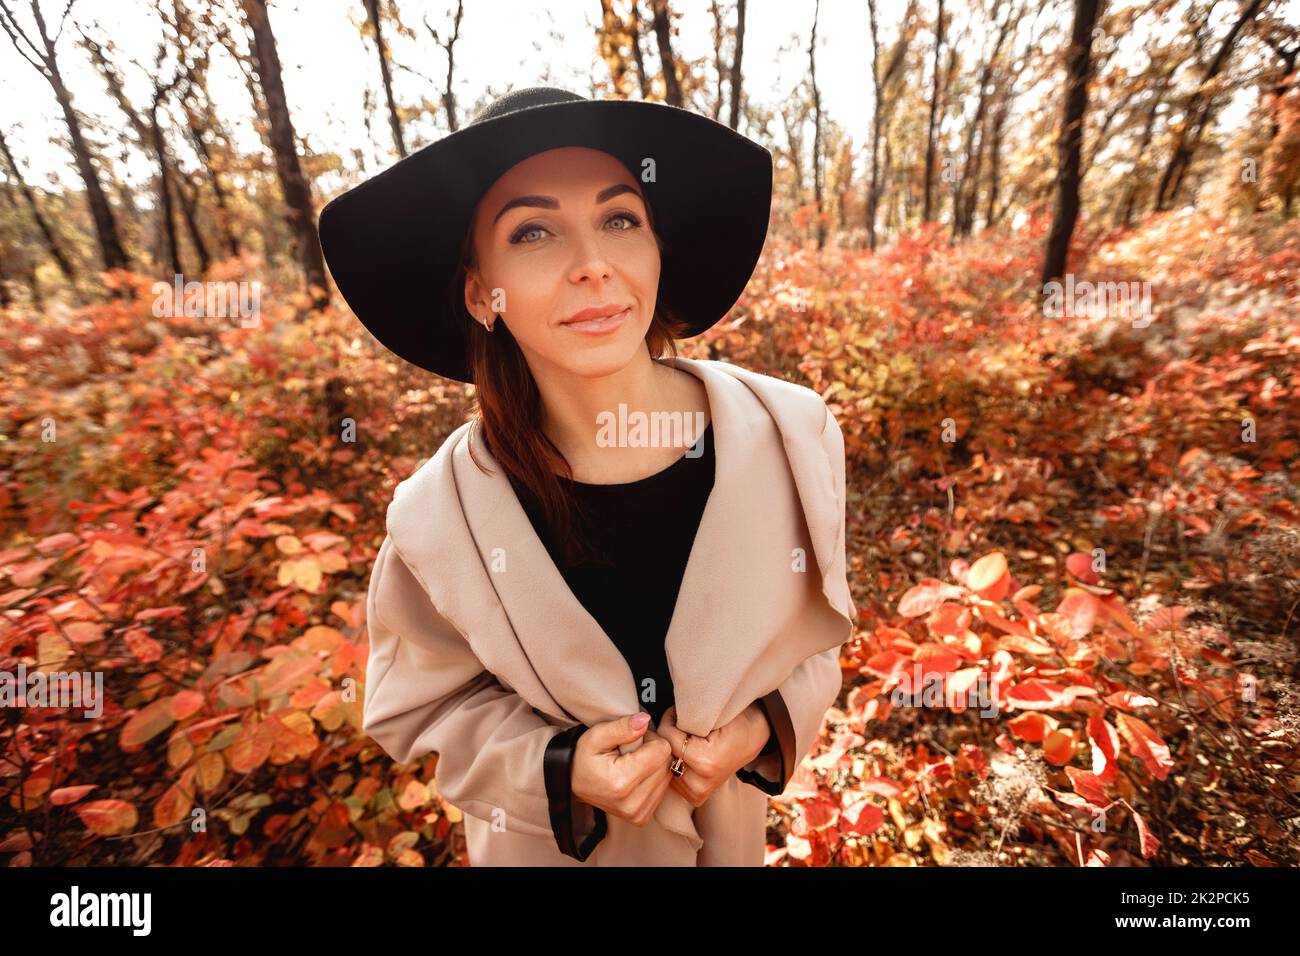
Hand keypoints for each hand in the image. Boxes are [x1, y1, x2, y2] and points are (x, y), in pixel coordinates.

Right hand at [570, 712, 673, 826]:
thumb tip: (644, 720)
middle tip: (630, 752)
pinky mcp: (642, 817)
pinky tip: (635, 776)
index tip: (633, 740)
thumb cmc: (584, 757)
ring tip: (631, 764)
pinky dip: (653, 779)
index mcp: (621, 782)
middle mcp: (632, 803)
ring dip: (654, 765)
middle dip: (653, 751)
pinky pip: (662, 789)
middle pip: (666, 763)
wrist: (571, 783)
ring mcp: (638, 813)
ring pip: (667, 776)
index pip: (662, 750)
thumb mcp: (596, 735)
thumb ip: (622, 726)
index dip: (649, 738)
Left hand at [656, 703, 769, 807]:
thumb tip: (653, 718)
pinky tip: (687, 755)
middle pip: (663, 753)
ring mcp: (697, 793)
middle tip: (683, 725)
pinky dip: (675, 763)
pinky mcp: (695, 797)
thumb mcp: (712, 714)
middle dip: (668, 736)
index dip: (670, 719)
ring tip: (688, 740)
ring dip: (670, 750)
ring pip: (664, 765)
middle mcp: (700, 783)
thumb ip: (685, 718)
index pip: (667, 738)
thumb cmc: (735, 721)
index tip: (679, 713)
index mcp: (705, 762)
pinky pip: (671, 776)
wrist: (754, 736)